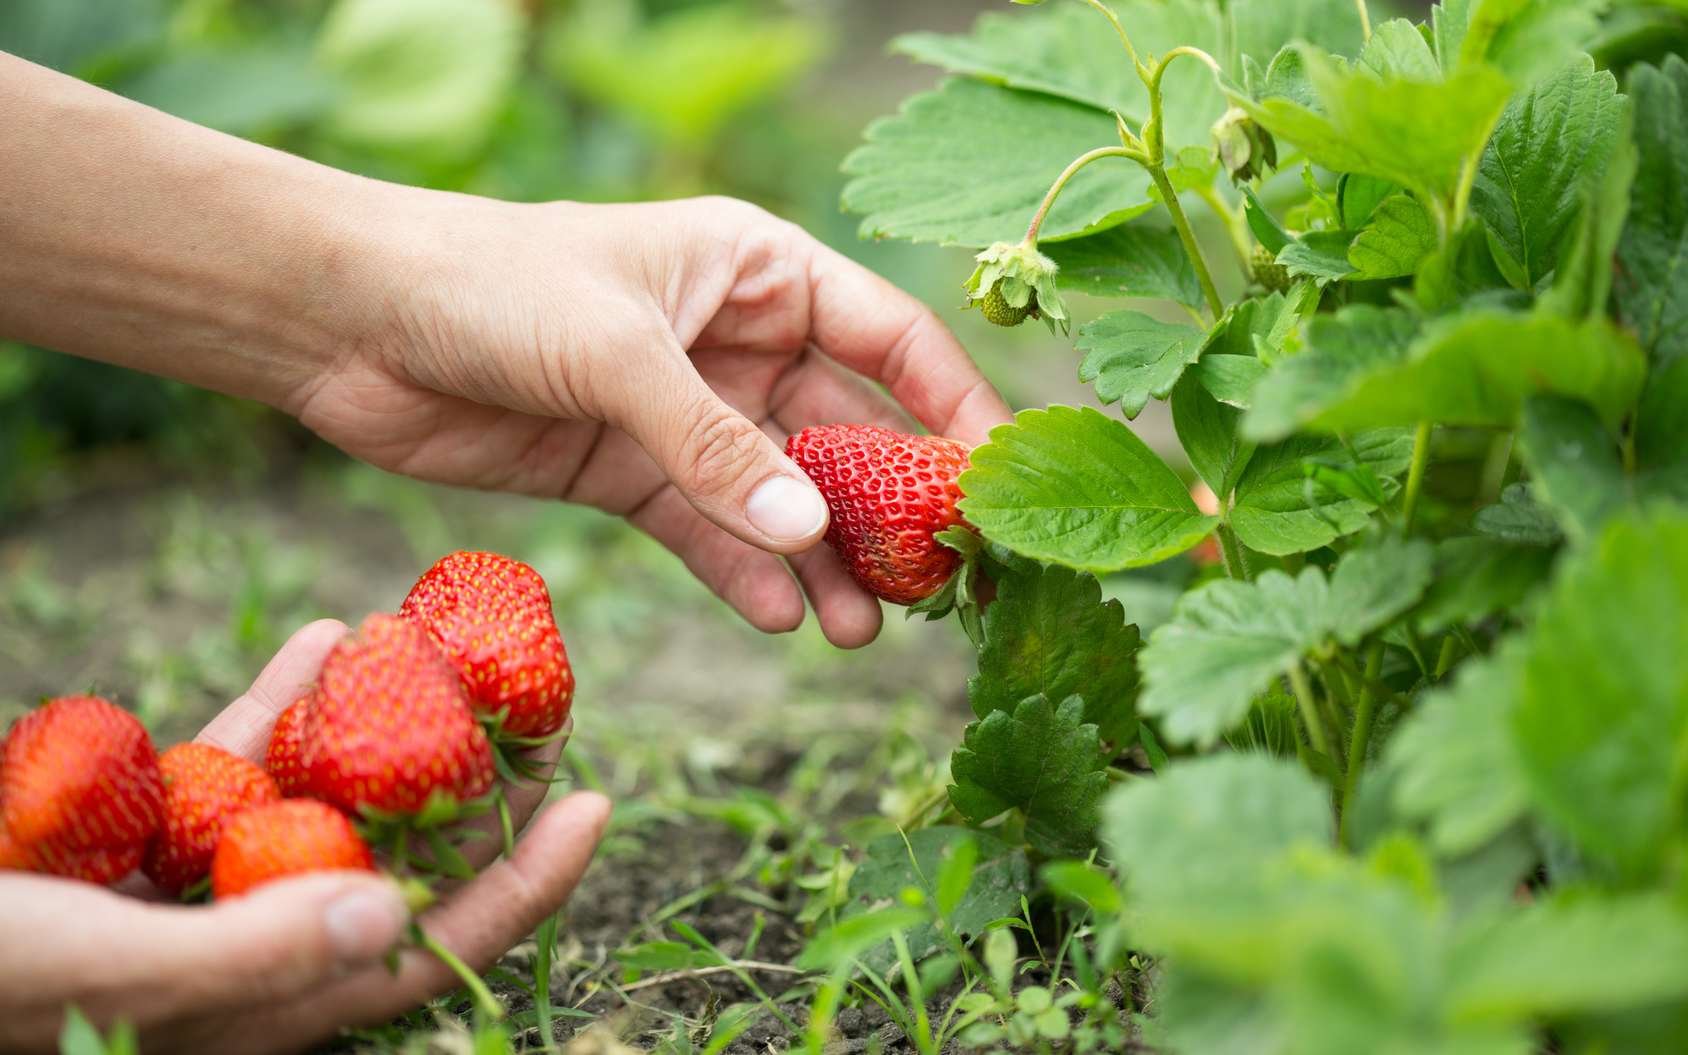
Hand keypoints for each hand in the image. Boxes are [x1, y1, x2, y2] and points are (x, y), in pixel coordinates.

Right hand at [0, 621, 610, 1054]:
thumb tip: (390, 921)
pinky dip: (272, 707)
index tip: (595, 800)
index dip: (520, 888)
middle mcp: (240, 954)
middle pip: (391, 868)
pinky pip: (226, 768)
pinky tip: (323, 638)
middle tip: (538, 705)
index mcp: (254, 1011)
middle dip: (467, 791)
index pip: (422, 955)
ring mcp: (190, 891)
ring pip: (317, 805)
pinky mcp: (130, 838)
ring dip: (380, 730)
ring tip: (443, 653)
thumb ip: (239, 961)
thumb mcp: (86, 967)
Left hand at [293, 195, 1012, 647]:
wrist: (348, 321)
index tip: (998, 485)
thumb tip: (813, 538)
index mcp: (758, 270)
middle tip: (938, 587)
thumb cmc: (489, 286)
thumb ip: (714, 445)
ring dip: (826, 562)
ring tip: (864, 629)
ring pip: (782, 497)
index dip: (954, 409)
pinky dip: (746, 574)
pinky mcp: (631, 472)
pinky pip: (709, 531)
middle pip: (847, 432)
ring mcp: (686, 412)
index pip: (891, 339)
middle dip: (891, 510)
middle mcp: (738, 340)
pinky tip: (785, 620)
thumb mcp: (618, 352)